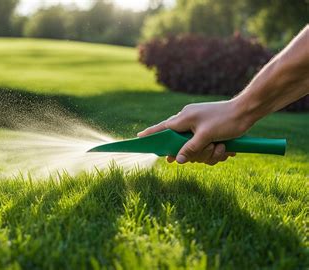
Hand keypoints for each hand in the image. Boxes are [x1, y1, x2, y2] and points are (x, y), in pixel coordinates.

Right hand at [137, 100, 251, 164]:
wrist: (247, 111)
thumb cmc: (227, 120)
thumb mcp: (207, 137)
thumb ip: (190, 148)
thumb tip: (177, 160)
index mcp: (184, 118)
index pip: (162, 128)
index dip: (150, 134)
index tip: (138, 139)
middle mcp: (188, 121)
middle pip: (180, 144)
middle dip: (196, 153)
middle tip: (210, 150)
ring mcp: (198, 125)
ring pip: (194, 148)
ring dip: (208, 153)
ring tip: (222, 147)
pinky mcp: (207, 130)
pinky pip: (204, 146)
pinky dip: (214, 151)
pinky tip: (226, 148)